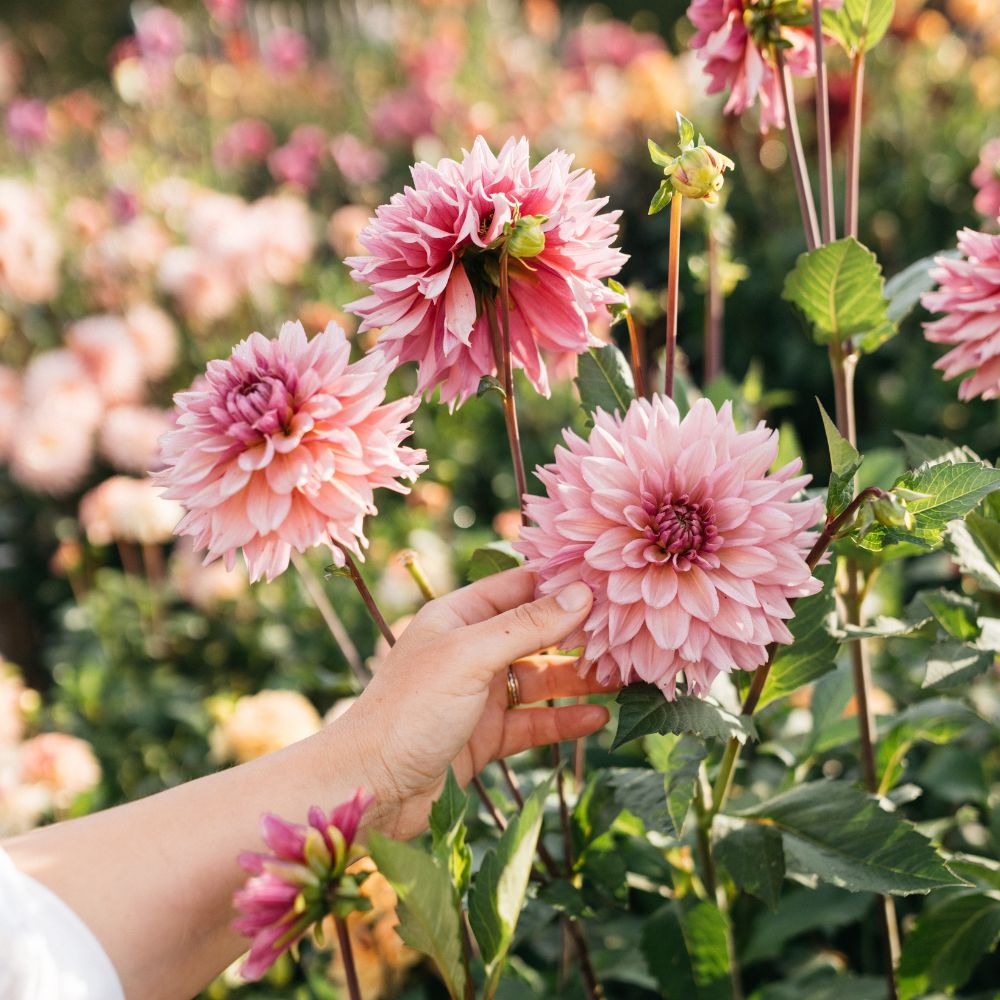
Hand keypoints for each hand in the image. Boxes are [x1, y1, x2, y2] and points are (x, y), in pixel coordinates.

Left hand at [344, 567, 615, 838]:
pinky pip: (534, 721)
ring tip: (623, 677)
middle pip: (535, 634)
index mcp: (457, 617)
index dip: (561, 582)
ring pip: (540, 679)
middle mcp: (469, 651)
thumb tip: (580, 593)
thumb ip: (527, 626)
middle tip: (629, 633)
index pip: (519, 587)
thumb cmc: (408, 710)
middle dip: (579, 634)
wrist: (368, 788)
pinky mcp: (484, 737)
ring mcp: (478, 695)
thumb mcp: (470, 657)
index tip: (609, 580)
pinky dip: (565, 720)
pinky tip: (599, 718)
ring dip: (579, 679)